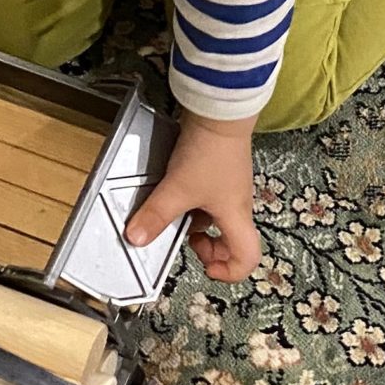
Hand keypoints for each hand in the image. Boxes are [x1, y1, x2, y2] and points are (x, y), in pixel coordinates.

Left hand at [125, 113, 260, 284]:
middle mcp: (237, 204)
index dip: (229, 271)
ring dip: (197, 221)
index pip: (248, 258)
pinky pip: (209, 196)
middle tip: (188, 240)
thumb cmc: (210, 152)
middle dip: (209, 247)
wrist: (219, 112)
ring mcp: (230, 186)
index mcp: (235, 216)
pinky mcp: (220, 170)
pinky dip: (193, 200)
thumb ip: (156, 215)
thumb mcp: (177, 189)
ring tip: (176, 211)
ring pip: (217, 216)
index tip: (206, 267)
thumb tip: (137, 237)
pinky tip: (175, 188)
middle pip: (232, 239)